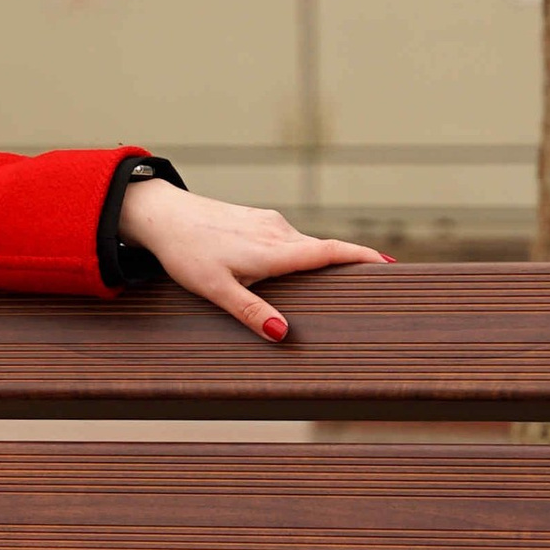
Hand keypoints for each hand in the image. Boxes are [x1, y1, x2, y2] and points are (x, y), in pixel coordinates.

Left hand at [116, 179, 388, 343]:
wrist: (161, 215)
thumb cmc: (186, 253)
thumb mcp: (216, 289)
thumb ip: (250, 311)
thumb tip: (283, 334)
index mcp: (274, 249)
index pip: (330, 252)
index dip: (361, 257)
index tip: (389, 264)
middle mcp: (278, 231)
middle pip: (323, 250)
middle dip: (348, 264)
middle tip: (374, 283)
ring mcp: (268, 222)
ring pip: (304, 245)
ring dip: (319, 261)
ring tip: (339, 283)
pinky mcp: (257, 220)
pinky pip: (288, 239)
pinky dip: (299, 254)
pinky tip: (293, 269)